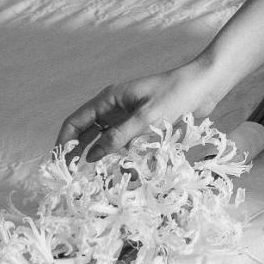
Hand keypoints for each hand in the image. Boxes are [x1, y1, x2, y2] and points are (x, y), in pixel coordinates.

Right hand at [55, 63, 219, 162]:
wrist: (206, 85)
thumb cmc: (176, 95)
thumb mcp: (146, 118)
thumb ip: (119, 137)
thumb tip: (91, 156)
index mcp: (109, 99)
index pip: (75, 121)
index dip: (64, 142)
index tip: (58, 164)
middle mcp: (115, 108)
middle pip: (88, 133)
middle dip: (80, 154)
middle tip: (74, 178)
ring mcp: (129, 117)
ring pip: (108, 141)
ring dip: (104, 157)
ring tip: (98, 178)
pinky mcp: (144, 126)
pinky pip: (127, 144)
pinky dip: (125, 156)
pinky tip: (127, 170)